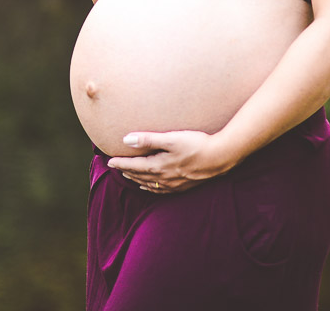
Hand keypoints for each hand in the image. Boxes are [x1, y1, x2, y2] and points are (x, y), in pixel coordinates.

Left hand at [106, 130, 234, 193]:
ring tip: (128, 177)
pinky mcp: (184, 186)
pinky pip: (162, 190)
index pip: (134, 166)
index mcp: (159, 166)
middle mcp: (164, 178)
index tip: (110, 162)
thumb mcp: (171, 138)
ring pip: (149, 184)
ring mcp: (174, 184)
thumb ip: (148, 139)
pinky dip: (151, 188)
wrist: (220, 157)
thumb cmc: (196, 144)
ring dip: (137, 180)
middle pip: (140, 176)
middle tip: (115, 168)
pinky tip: (149, 187)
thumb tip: (126, 140)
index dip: (121, 164)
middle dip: (126, 172)